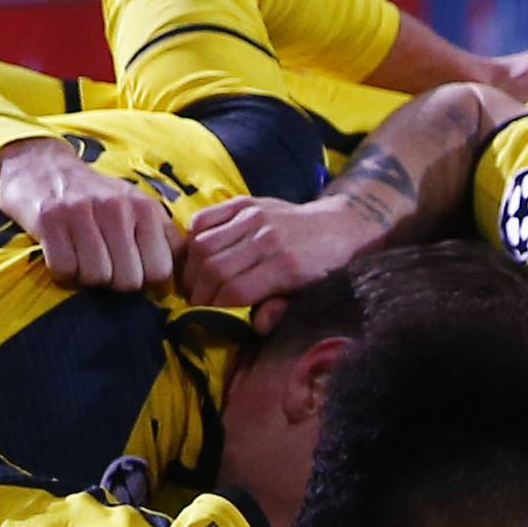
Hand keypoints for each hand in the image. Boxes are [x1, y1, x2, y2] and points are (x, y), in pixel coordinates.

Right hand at [0, 137, 176, 291]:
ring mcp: (83, 212)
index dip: (144, 280)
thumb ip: (163, 236)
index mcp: (145, 208)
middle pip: (128, 281)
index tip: (130, 269)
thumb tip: (186, 272)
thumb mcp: (136, 207)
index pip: (160, 271)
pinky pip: (64, 270)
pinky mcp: (51, 219)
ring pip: (96, 278)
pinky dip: (61, 270)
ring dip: (85, 276)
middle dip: (114, 282)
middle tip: (102, 263)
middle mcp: (117, 208)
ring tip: (80, 255)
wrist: (41, 167)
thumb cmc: (94, 198)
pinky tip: (61, 251)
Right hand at [176, 193, 377, 307]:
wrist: (337, 225)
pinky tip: (196, 254)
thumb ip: (277, 313)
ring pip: (203, 244)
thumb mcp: (306, 297)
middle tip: (195, 302)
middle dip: (198, 292)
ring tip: (193, 282)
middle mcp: (266, 238)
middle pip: (213, 268)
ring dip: (190, 268)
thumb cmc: (320, 269)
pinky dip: (191, 237)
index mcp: (285, 266)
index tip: (205, 317)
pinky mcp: (245, 202)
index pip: (233, 291)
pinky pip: (204, 217)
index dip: (212, 308)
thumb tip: (252, 324)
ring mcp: (254, 216)